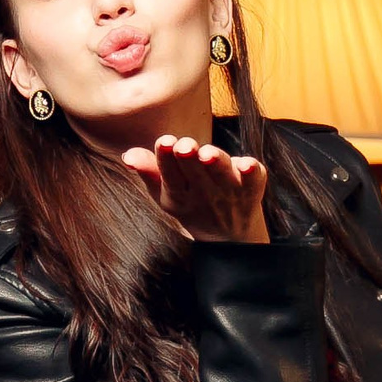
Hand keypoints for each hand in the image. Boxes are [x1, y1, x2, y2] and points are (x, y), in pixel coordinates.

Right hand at [121, 134, 268, 243]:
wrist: (230, 238)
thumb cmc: (193, 204)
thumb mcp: (165, 194)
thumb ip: (148, 172)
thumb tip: (128, 155)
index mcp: (179, 193)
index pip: (170, 176)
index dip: (166, 159)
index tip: (164, 143)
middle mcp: (204, 192)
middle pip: (195, 172)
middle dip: (189, 158)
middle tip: (184, 146)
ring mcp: (229, 189)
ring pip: (222, 172)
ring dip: (215, 163)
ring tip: (207, 154)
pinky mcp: (252, 186)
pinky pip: (254, 178)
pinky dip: (252, 171)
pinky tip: (248, 164)